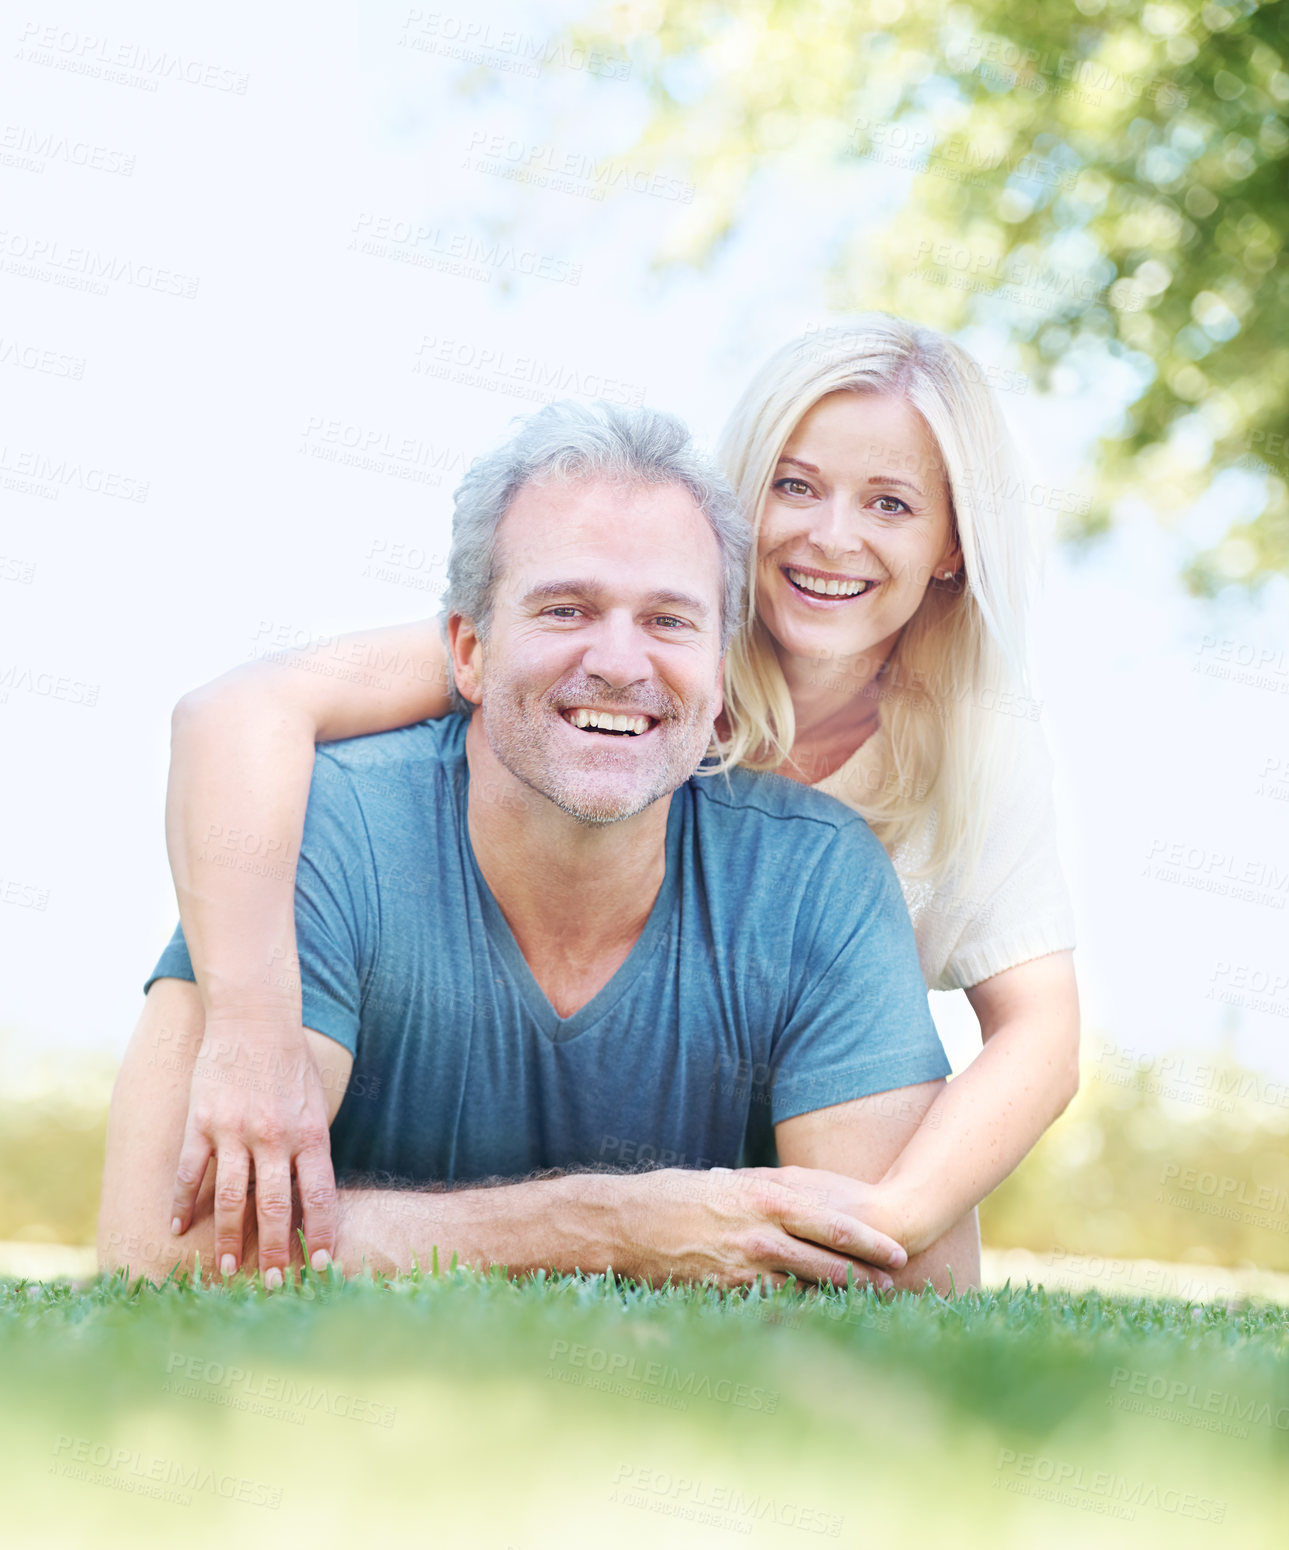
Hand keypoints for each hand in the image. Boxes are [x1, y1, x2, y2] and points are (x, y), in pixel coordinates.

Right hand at [169, 1017, 336, 1286]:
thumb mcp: (314, 1103)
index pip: (320, 1195)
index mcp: (310, 1133)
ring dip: (230, 1239)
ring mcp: (236, 1131)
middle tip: (274, 1285)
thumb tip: (310, 1196)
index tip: (320, 1265)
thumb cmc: (289, 1063)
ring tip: (226, 1269)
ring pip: (233, 1198)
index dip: (321, 1233)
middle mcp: (275, 1136)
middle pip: (276, 1206)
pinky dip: (184, 1203)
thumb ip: (310, 1147)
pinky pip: (192, 1172)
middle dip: (276, 1251)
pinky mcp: (202, 1122)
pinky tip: (178, 1228)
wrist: (254, 1018)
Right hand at [623, 1167, 908, 1290]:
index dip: (868, 1240)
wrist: (627, 1222)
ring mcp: (746, 1264)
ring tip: (868, 1306)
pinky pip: (773, 1304)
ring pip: (806, 1285)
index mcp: (765, 1197)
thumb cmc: (677, 1195)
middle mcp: (762, 1231)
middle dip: (866, 1273)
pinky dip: (799, 1310)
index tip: (898, 1251)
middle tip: (895, 1284)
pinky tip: (817, 1318)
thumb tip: (791, 1196)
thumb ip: (763, 1191)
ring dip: (839, 1296)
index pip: (831, 1222)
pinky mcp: (728, 1290)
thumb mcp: (727, 1182)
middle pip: (828, 1257)